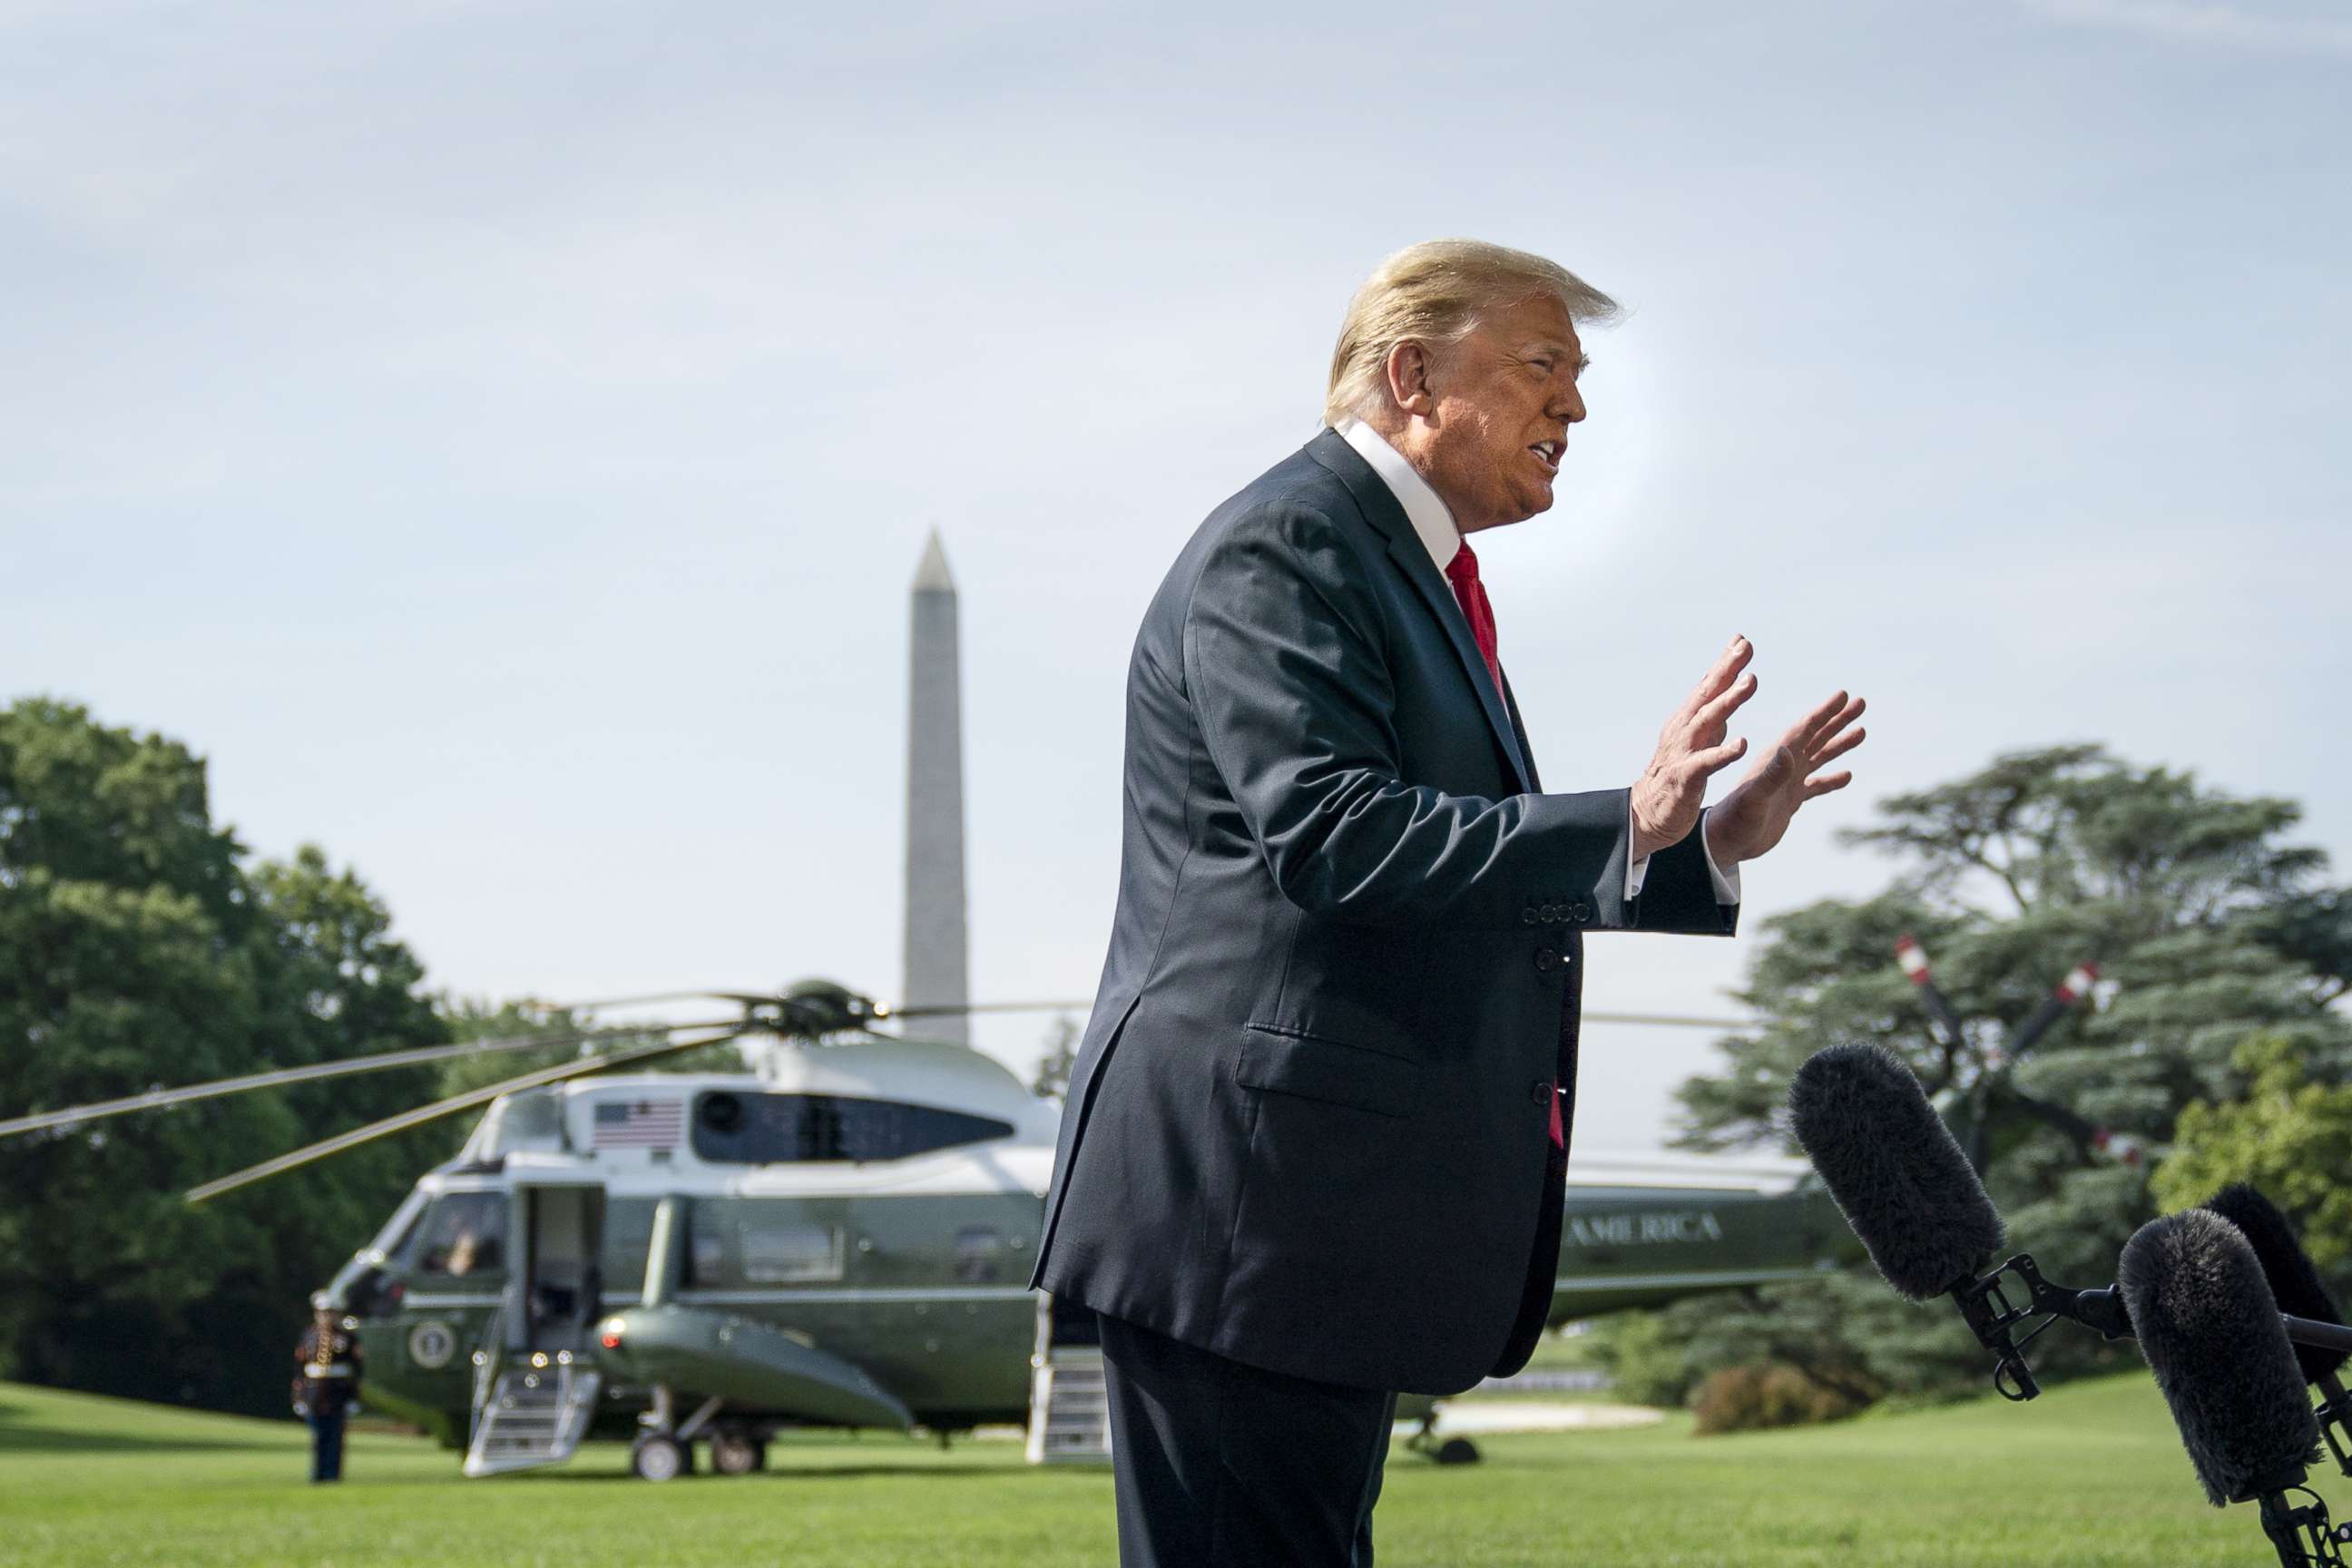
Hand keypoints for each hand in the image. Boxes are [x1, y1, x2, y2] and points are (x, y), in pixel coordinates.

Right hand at [1630, 636, 1757, 859]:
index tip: (1742, 639)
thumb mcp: (1696, 740)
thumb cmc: (1676, 777)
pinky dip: (1723, 752)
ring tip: (1750, 682)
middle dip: (1726, 669)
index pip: (1708, 686)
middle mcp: (1683, 730)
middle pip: (1706, 695)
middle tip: (1745, 648)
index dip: (1724, 663)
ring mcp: (1682, 752)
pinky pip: (1706, 763)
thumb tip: (1730, 687)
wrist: (1646, 815)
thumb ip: (1713, 715)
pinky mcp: (1684, 778)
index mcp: (1688, 721)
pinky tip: (1742, 743)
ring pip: (1707, 721)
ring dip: (1729, 700)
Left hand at [1703, 689, 1866, 865]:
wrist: (1724, 842)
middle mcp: (1782, 766)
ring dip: (1839, 744)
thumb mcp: (1754, 798)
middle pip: (1816, 736)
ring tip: (1861, 731)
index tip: (1843, 694)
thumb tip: (1788, 750)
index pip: (1804, 729)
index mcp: (1774, 759)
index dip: (1824, 712)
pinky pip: (1816, 786)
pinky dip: (1832, 779)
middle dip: (1838, 720)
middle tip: (1860, 702)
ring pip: (1819, 757)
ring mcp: (1787, 782)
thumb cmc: (1734, 820)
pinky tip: (1847, 775)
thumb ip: (1771, 776)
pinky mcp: (1790, 801)